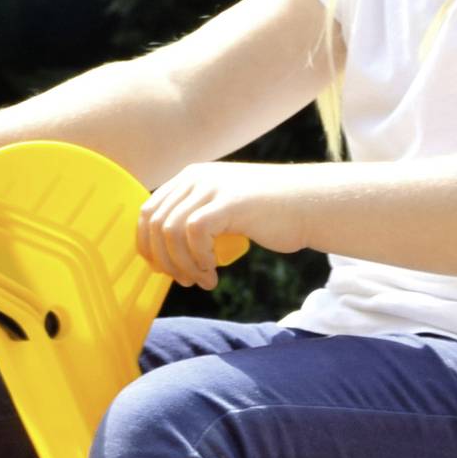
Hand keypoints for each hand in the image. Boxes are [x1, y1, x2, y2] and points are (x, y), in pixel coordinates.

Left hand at [136, 162, 303, 289]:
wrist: (310, 204)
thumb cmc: (270, 214)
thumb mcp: (225, 210)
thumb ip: (197, 220)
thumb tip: (165, 253)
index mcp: (190, 177)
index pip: (149, 210)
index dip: (146, 244)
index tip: (160, 268)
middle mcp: (196, 177)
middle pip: (155, 223)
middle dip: (164, 259)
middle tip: (184, 280)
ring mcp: (211, 187)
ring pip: (171, 232)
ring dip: (182, 265)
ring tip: (201, 280)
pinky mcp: (228, 202)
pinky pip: (194, 234)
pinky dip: (199, 259)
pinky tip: (213, 273)